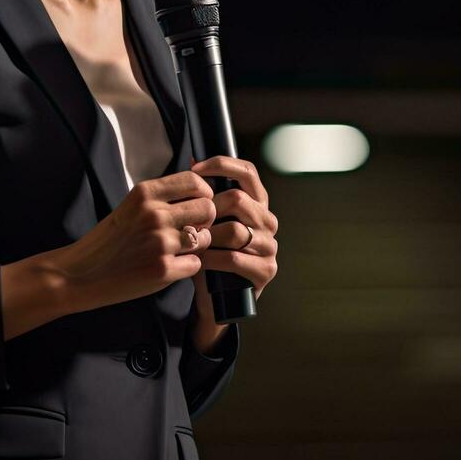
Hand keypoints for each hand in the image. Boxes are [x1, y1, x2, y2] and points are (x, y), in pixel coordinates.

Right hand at [54, 170, 218, 313]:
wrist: (79, 273)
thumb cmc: (109, 240)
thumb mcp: (131, 206)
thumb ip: (162, 197)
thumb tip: (200, 186)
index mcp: (145, 193)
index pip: (196, 182)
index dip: (203, 194)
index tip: (195, 205)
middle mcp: (154, 214)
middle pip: (208, 208)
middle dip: (204, 221)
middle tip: (191, 230)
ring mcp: (159, 242)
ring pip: (205, 238)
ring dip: (197, 246)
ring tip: (178, 250)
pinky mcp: (162, 269)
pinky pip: (195, 264)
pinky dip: (186, 267)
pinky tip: (169, 266)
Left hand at [189, 155, 279, 301]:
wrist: (216, 299)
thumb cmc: (208, 255)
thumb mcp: (206, 222)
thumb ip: (205, 196)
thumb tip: (191, 160)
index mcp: (257, 203)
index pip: (247, 172)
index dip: (222, 165)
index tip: (195, 169)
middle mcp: (268, 221)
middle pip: (238, 199)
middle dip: (208, 209)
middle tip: (189, 222)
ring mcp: (270, 246)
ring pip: (234, 230)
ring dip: (208, 237)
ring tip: (192, 244)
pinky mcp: (266, 270)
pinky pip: (235, 258)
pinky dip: (212, 259)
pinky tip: (200, 261)